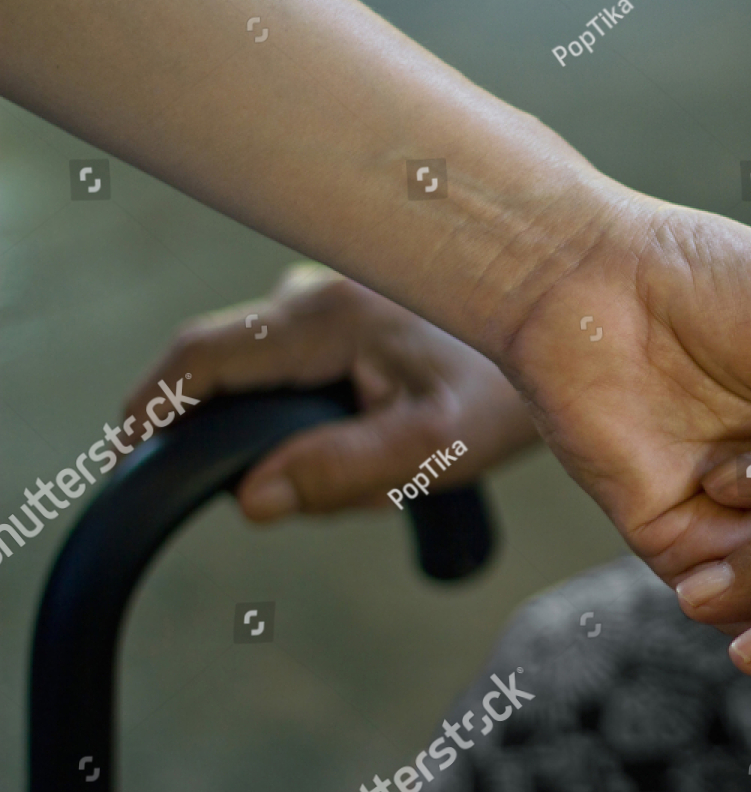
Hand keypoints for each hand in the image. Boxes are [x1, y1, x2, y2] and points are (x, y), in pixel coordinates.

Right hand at [125, 264, 533, 521]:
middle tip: (336, 484)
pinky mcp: (358, 312)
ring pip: (280, 379)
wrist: (582, 344)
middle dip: (258, 440)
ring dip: (308, 432)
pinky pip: (314, 370)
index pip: (202, 356)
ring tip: (401, 459)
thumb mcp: (437, 445)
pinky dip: (332, 414)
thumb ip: (344, 472)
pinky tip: (400, 434)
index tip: (127, 455)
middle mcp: (320, 292)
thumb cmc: (515, 391)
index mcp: (326, 315)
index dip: (151, 407)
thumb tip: (252, 499)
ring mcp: (337, 297)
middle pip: (239, 376)